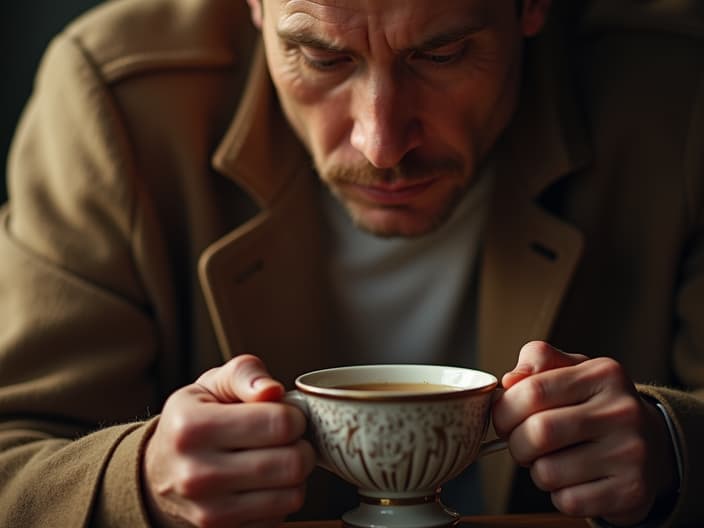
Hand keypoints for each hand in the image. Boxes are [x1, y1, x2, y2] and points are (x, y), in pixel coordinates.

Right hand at [142, 354, 315, 527]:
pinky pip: (280, 517)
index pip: (279, 423)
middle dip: (302, 445)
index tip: (286, 415)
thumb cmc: (194, 420)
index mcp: (192, 427)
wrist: (159, 473)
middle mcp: (196, 474)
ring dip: (295, 475)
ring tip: (277, 459)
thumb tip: (272, 390)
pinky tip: (264, 484)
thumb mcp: (212, 384)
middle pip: (292, 462)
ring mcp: (209, 512)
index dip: (294, 416)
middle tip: (289, 439)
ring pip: (292, 494)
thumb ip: (246, 374)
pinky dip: (281, 499)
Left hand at [493, 341, 676, 525]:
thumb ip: (538, 361)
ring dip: (536, 470)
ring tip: (551, 460)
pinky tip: (572, 480)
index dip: (504, 409)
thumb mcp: (572, 371)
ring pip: (548, 471)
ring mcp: (631, 453)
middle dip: (516, 443)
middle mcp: (622, 411)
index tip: (503, 418)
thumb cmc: (595, 404)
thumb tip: (509, 381)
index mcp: (604, 374)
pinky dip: (558, 494)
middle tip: (521, 443)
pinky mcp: (631, 491)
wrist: (653, 444)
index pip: (532, 390)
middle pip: (538, 432)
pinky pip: (568, 501)